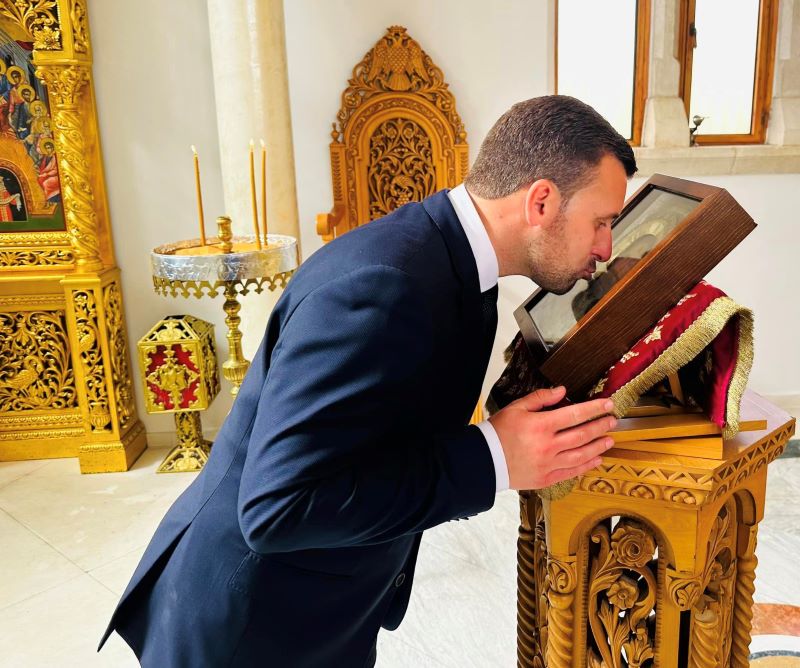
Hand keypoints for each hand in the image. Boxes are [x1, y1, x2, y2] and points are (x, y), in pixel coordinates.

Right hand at [488, 386, 615, 489]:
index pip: (575, 414)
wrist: (485, 461)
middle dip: (600, 426)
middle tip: (612, 421)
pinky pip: (571, 472)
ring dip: (598, 447)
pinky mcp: (545, 478)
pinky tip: (596, 459)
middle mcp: (547, 446)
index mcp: (540, 425)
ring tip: (609, 440)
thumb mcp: (516, 408)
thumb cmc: (498, 432)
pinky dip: (586, 466)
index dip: (594, 408)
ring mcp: (548, 464)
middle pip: (582, 435)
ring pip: (580, 455)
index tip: (608, 404)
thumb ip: (540, 398)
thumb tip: (562, 391)